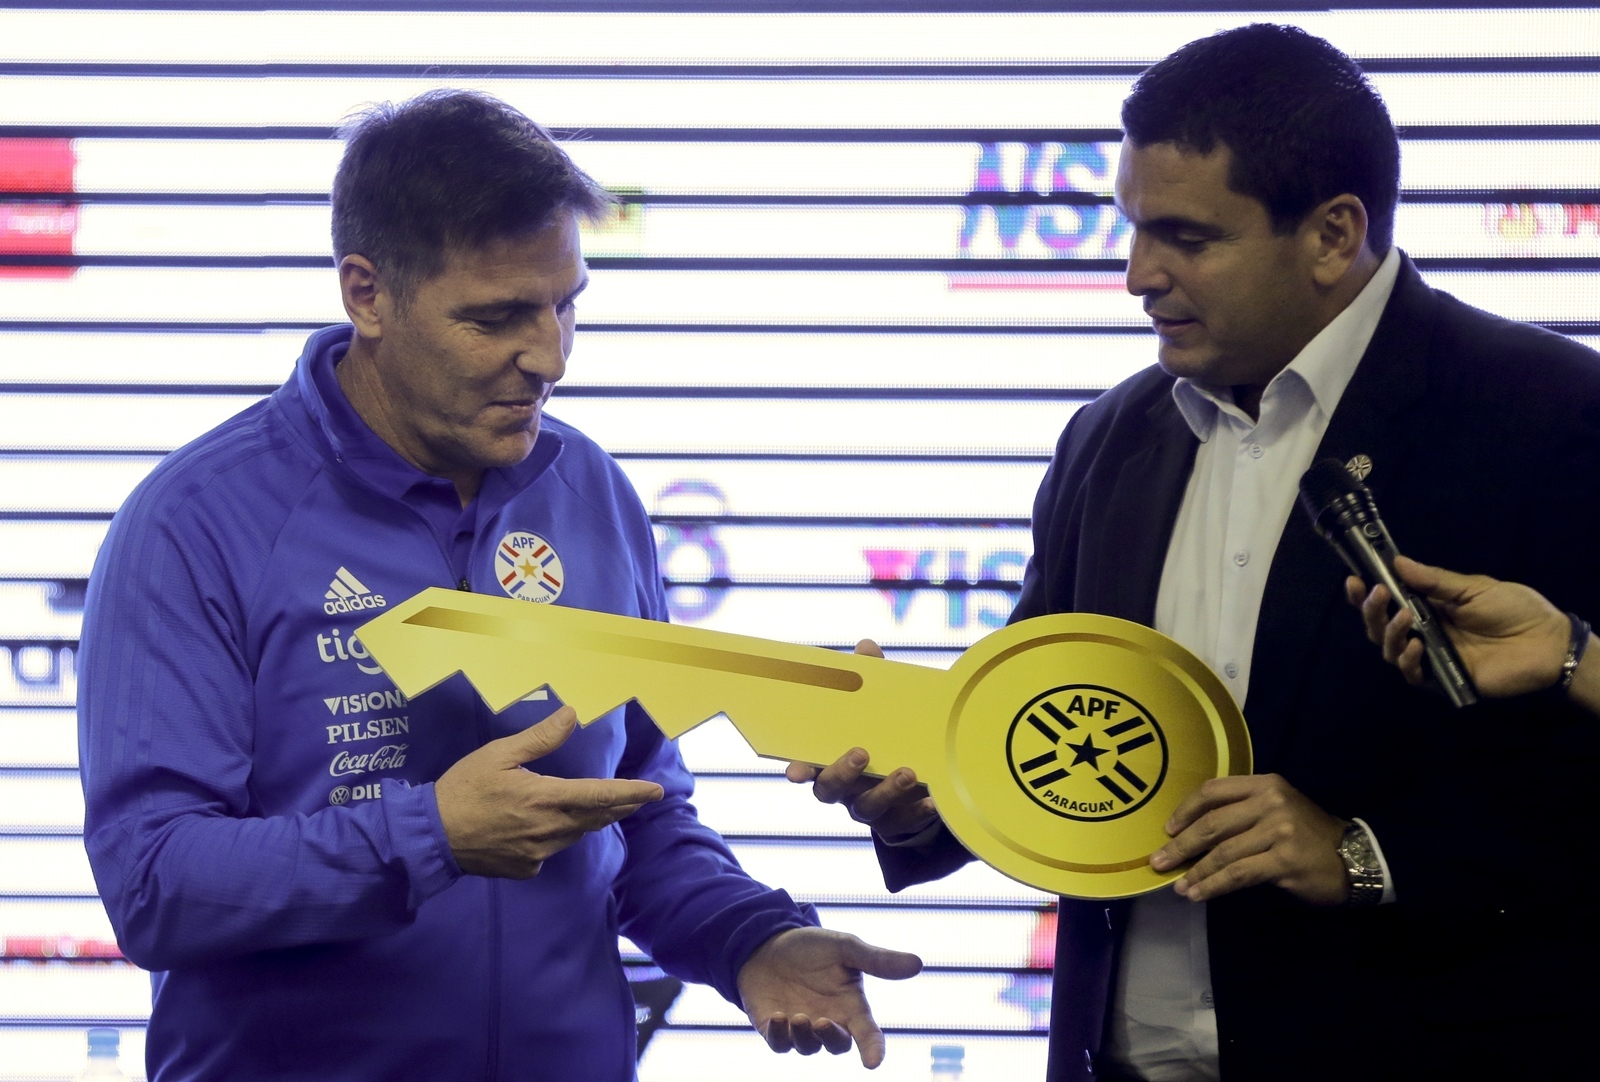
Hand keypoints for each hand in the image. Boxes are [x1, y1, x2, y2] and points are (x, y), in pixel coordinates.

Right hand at [434, 705, 662, 877]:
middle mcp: (549, 830)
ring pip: (575, 834)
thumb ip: (539, 738)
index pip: (601, 796)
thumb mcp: (499, 754)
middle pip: (596, 818)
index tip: (657, 791)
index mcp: (545, 798)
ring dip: (586, 820)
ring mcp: (539, 854)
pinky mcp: (527, 869)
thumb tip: (571, 714)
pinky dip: (555, 835)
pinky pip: (552, 849)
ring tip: (591, 806)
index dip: (632, 793)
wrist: (432, 837)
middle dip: (619, 806)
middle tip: (636, 797)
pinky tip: (540, 825)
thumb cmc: (464, 789)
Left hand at [737, 926, 921, 1068]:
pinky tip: (778, 1018)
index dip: (873, 1050)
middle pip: (837, 1046)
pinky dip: (780, 1036)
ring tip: (795, 1016)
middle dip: (832, 1039)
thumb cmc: (811, 947)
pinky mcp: (774, 1029)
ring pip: (808, 1047)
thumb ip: (877, 960)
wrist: (767, 943)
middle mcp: (829, 1021)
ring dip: (803, 1036)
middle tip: (823, 1021)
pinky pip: (780, 1044)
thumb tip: (917, 964)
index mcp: (850, 1006)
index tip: (873, 1062)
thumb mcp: (845, 947)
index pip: (868, 1035)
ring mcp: (802, 1028)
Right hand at [784, 640, 938, 839]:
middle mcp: (845, 788)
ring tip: (908, 772)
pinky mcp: (896, 820)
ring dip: (886, 790)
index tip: (795, 772)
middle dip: (842, 773)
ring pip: (867, 807)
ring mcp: (869, 807)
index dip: (799, 769)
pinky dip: (917, 811)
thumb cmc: (885, 735)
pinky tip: (932, 800)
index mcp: (831, 760)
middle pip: (829, 790)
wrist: (916, 776)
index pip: (807, 766)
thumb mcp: (878, 707)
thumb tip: (866, 647)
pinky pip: (903, 822)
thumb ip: (871, 680)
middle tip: (860, 752)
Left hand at [1150, 774, 1347, 904]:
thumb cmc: (1308, 836)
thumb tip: (1193, 835)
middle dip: (1181, 845)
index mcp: (1265, 785)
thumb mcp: (1277, 811)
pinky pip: (1238, 874)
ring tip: (1179, 886)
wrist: (1355, 858)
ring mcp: (1278, 830)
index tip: (1168, 829)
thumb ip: (1241, 814)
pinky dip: (1214, 885)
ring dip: (1196, 871)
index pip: (1214, 790)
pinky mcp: (1284, 859)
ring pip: (1223, 852)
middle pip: (1212, 823)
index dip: (1186, 810)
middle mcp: (1270, 802)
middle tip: (1159, 861)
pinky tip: (1199, 894)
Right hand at [1344, 555, 1568, 697]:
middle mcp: (1424, 632)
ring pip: (1389, 650)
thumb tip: (1397, 562)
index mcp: (1428, 608)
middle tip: (1377, 594)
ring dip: (1389, 632)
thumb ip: (1435, 580)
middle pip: (1379, 627)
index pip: (1388, 602)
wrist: (1546, 642)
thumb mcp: (1473, 587)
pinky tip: (1417, 646)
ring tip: (1405, 618)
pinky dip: (1408, 660)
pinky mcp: (1442, 679)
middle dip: (1371, 611)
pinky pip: (1412, 674)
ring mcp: (1431, 656)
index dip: (1366, 594)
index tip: (1354, 580)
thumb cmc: (1514, 610)